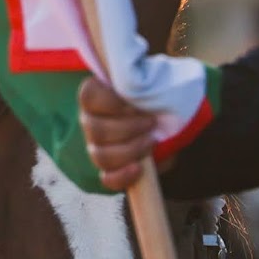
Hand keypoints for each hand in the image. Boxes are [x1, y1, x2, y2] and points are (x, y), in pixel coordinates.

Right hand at [79, 77, 158, 191]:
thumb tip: (140, 81)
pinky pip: (107, 178)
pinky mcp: (110, 169)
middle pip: (96, 130)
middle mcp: (91, 121)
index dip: (109, 101)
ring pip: (101, 155)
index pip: (87, 96)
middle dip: (128, 128)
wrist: (171, 121)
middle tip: (152, 122)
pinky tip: (138, 168)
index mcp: (96, 96)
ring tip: (152, 141)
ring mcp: (97, 147)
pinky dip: (122, 176)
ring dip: (130, 150)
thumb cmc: (157, 98)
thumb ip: (141, 79)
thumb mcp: (152, 83)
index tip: (132, 104)